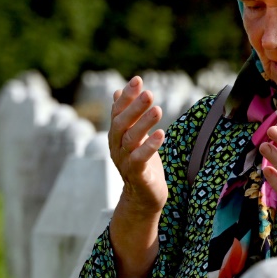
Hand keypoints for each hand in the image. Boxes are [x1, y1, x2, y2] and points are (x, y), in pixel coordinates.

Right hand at [109, 76, 166, 214]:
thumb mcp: (133, 137)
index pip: (117, 112)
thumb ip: (127, 115)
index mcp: (116, 136)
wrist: (143, 197)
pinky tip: (160, 134)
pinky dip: (149, 147)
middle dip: (134, 108)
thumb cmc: (141, 163)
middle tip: (150, 93)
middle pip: (121, 124)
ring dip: (143, 123)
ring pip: (130, 140)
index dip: (126, 97)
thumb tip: (115, 92)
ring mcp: (124, 162)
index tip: (137, 80)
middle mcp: (117, 147)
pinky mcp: (137, 176)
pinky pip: (139, 159)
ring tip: (158, 109)